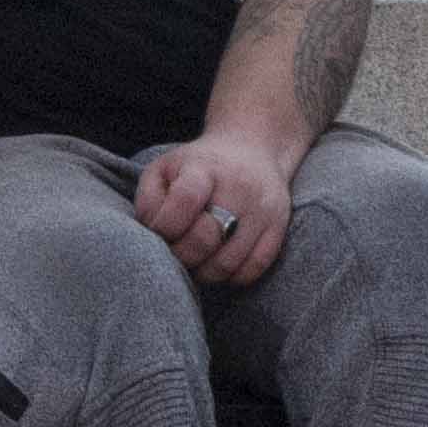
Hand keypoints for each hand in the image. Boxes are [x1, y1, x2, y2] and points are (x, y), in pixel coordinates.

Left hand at [129, 131, 300, 283]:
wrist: (253, 149)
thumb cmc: (198, 166)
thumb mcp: (166, 167)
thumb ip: (149, 199)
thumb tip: (152, 234)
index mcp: (205, 167)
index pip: (185, 200)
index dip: (165, 227)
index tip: (160, 232)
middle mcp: (239, 187)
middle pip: (205, 239)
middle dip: (182, 256)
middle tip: (176, 254)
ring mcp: (262, 209)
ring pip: (228, 263)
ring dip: (204, 273)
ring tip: (195, 262)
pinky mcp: (278, 228)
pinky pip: (253, 270)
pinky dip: (231, 277)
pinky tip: (219, 264)